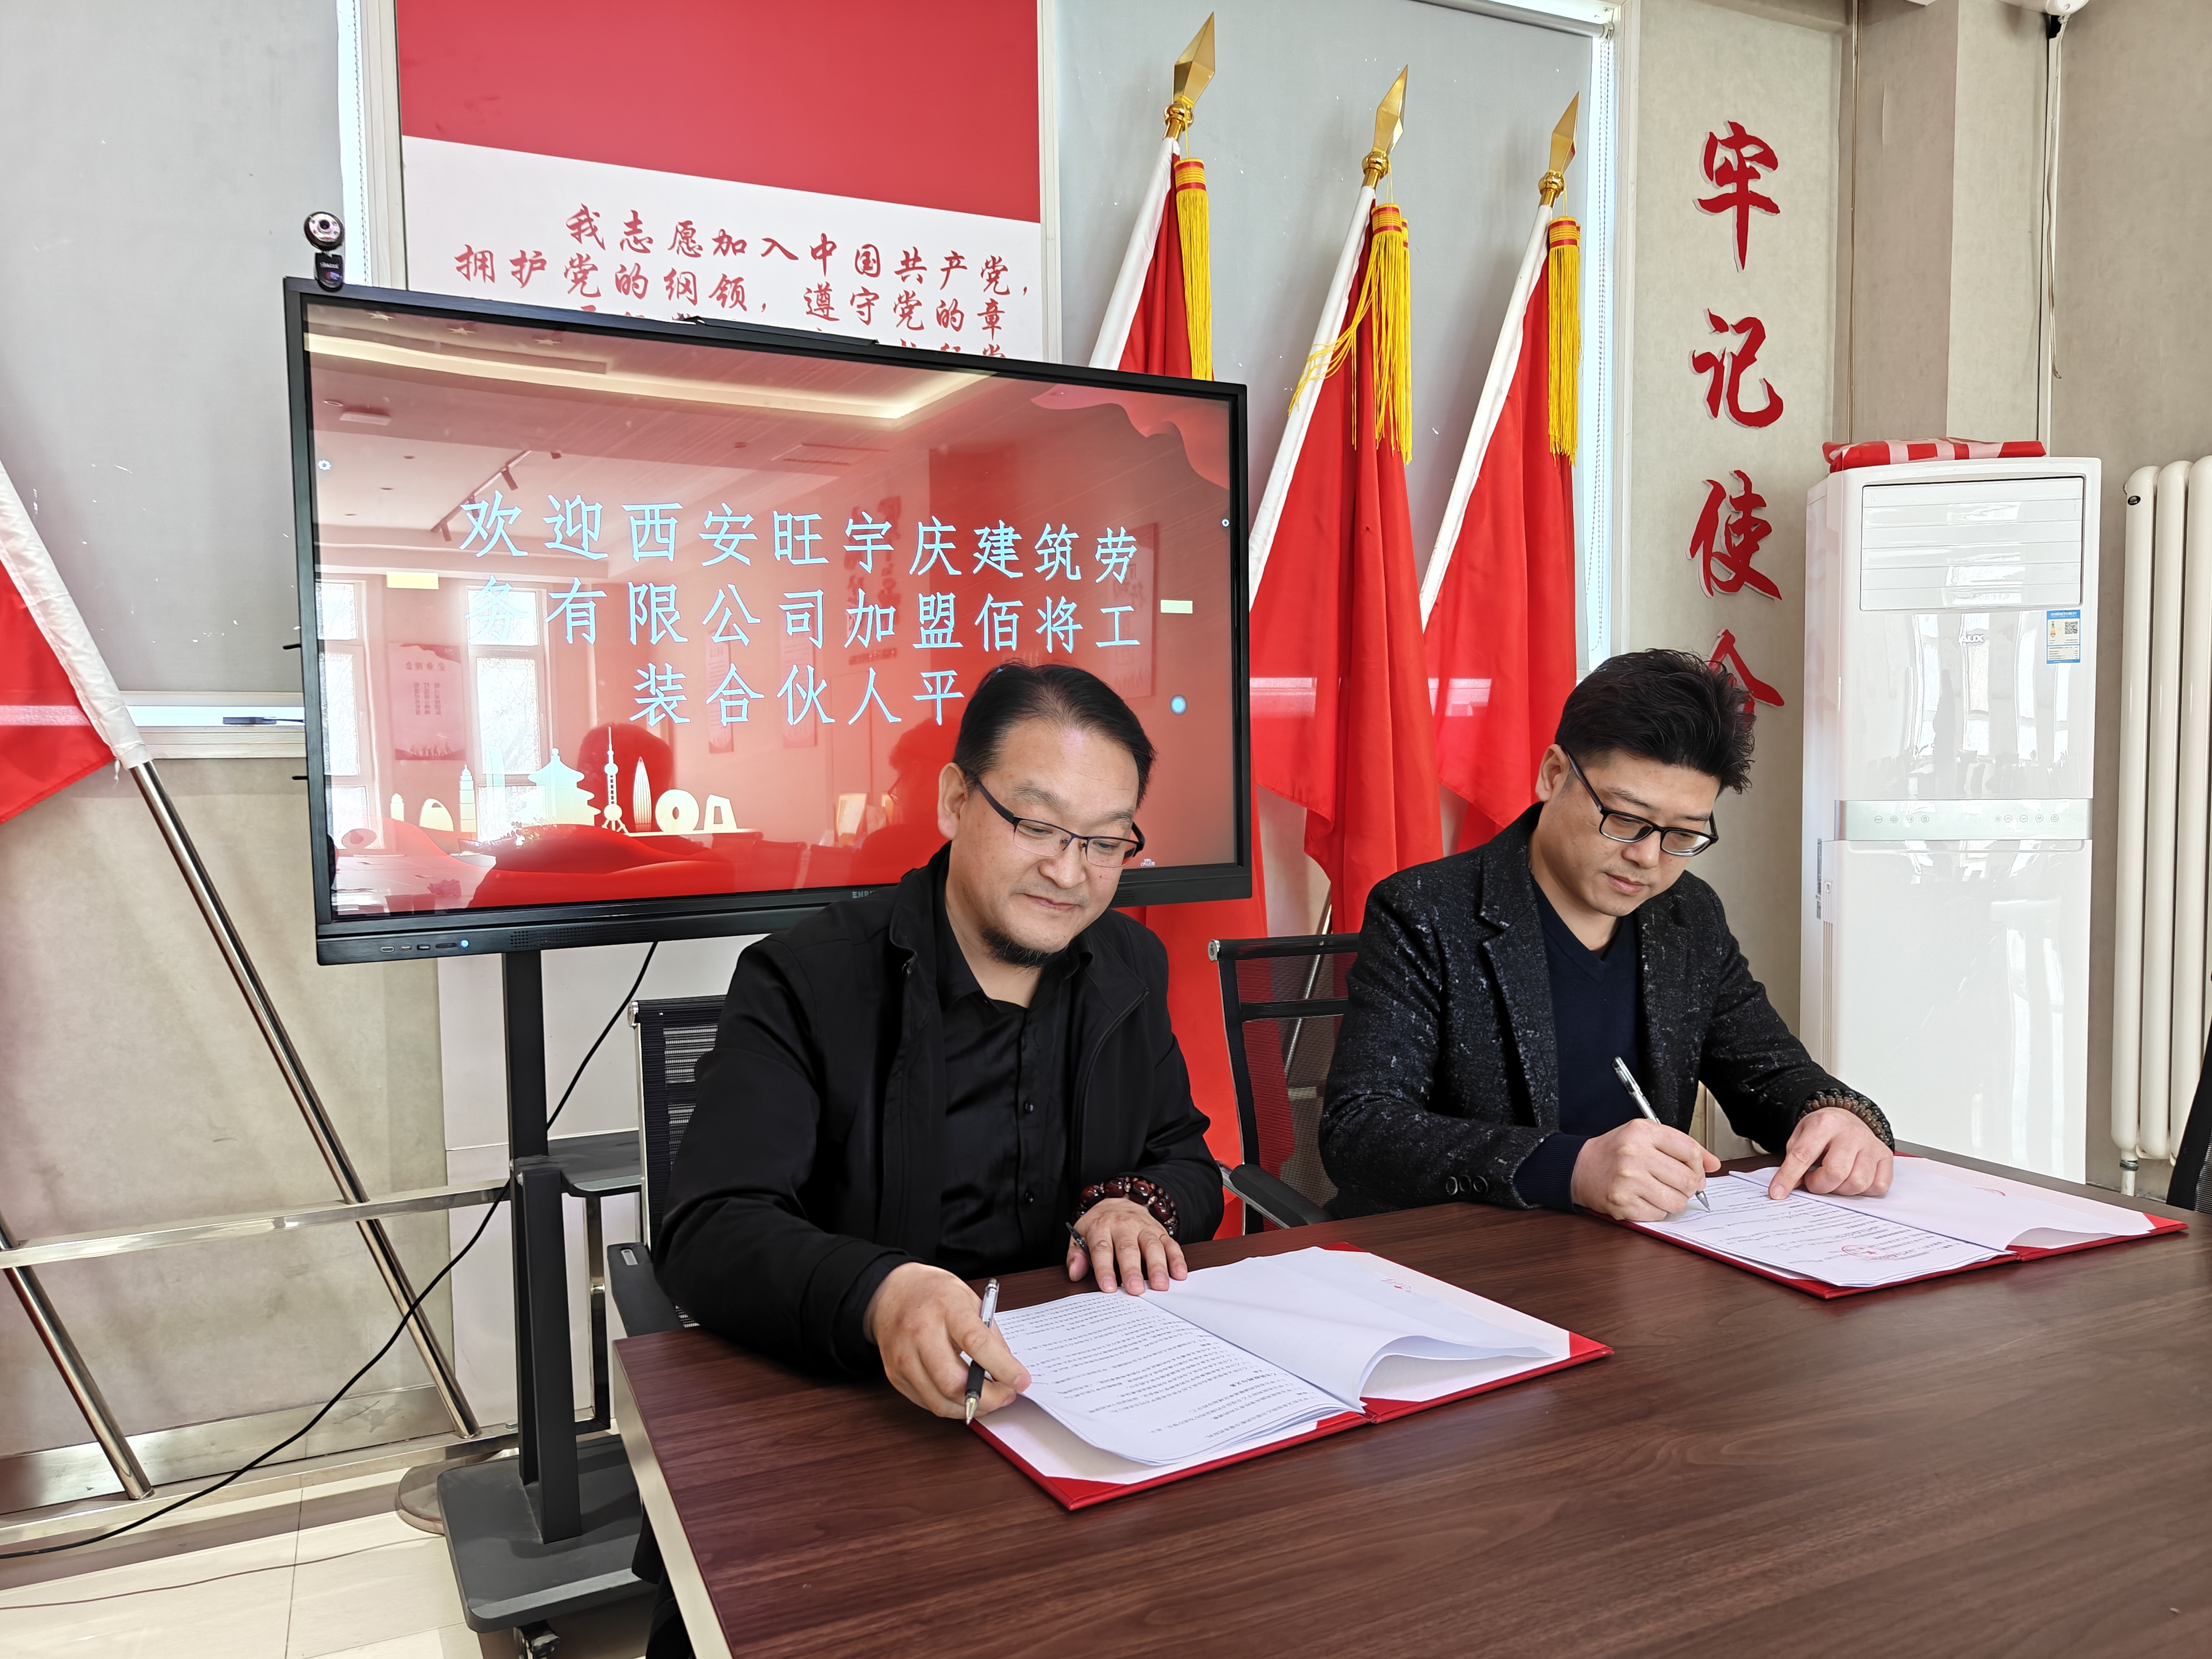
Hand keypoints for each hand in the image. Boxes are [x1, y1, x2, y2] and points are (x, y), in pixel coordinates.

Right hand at [861, 1262, 1029, 1419]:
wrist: (892, 1292)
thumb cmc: (935, 1294)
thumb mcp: (970, 1300)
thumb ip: (990, 1335)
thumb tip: (1007, 1371)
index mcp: (946, 1308)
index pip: (976, 1343)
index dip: (1002, 1367)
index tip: (1022, 1381)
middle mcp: (920, 1333)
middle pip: (953, 1383)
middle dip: (988, 1399)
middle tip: (1006, 1396)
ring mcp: (903, 1357)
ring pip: (939, 1402)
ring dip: (971, 1408)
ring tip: (988, 1399)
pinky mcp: (895, 1376)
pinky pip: (926, 1403)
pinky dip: (950, 1406)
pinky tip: (963, 1397)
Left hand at [1066, 1196, 1185, 1294]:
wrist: (1119, 1202)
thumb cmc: (1099, 1225)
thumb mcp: (1080, 1234)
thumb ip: (1076, 1254)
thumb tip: (1075, 1273)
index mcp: (1101, 1227)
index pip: (1102, 1248)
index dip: (1105, 1268)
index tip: (1108, 1288)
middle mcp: (1124, 1226)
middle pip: (1128, 1248)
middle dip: (1132, 1269)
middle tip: (1135, 1289)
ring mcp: (1144, 1227)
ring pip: (1152, 1245)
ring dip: (1158, 1266)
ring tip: (1160, 1286)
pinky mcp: (1160, 1231)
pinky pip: (1170, 1243)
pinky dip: (1177, 1259)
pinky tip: (1179, 1274)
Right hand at [1570, 1119, 1720, 1220]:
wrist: (1579, 1167)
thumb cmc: (1615, 1151)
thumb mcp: (1646, 1136)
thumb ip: (1682, 1147)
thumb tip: (1713, 1164)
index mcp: (1642, 1132)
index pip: (1689, 1150)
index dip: (1699, 1165)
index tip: (1696, 1170)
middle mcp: (1634, 1155)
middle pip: (1687, 1180)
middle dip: (1689, 1186)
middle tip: (1678, 1184)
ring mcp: (1627, 1182)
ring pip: (1677, 1202)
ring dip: (1674, 1200)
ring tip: (1660, 1191)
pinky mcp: (1622, 1204)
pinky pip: (1659, 1215)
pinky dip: (1657, 1210)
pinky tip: (1644, 1199)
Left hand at [1769, 1106, 1892, 1200]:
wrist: (1846, 1118)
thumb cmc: (1822, 1131)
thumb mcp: (1800, 1137)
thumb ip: (1793, 1161)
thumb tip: (1787, 1188)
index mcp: (1824, 1123)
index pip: (1803, 1155)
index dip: (1788, 1177)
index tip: (1777, 1193)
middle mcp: (1851, 1132)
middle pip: (1836, 1173)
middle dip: (1819, 1185)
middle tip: (1813, 1181)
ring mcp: (1871, 1144)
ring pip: (1858, 1183)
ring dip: (1841, 1190)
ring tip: (1833, 1179)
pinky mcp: (1885, 1156)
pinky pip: (1877, 1186)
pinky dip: (1863, 1190)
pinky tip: (1852, 1178)